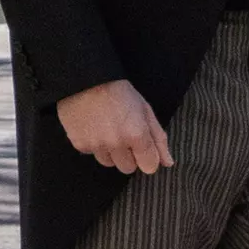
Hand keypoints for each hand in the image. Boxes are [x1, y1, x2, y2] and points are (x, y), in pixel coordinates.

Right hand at [57, 79, 174, 173]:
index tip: (142, 145)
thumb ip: (158, 138)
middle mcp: (117, 144)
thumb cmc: (120, 91)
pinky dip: (95, 145)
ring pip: (109, 163)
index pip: (149, 166)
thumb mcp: (145, 109)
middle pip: (128, 168)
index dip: (147, 156)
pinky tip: (94, 127)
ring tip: (107, 128)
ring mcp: (97, 146)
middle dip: (129, 156)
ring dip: (111, 152)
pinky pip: (93, 154)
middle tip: (123, 134)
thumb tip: (168, 162)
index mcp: (136, 134)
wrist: (87, 80)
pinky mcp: (80, 146)